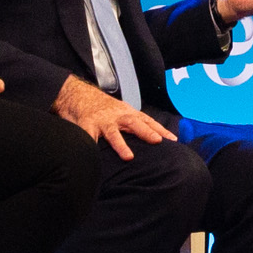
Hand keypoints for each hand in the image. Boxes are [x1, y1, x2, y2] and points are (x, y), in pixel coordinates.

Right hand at [52, 77, 172, 156]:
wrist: (79, 95)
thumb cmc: (103, 108)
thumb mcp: (122, 112)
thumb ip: (135, 124)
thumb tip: (155, 137)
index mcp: (127, 113)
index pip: (147, 121)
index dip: (160, 130)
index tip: (174, 140)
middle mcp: (117, 116)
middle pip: (134, 123)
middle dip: (146, 132)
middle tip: (158, 141)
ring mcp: (102, 121)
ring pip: (113, 133)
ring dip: (121, 144)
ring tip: (129, 157)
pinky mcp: (86, 125)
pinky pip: (89, 138)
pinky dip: (92, 146)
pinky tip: (95, 157)